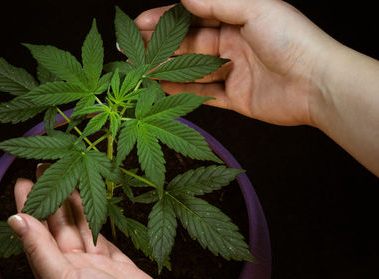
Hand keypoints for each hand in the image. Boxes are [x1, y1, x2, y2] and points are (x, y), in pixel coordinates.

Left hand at [7, 164, 153, 278]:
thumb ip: (40, 250)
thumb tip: (16, 220)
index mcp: (53, 272)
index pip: (35, 233)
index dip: (29, 206)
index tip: (24, 182)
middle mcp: (71, 267)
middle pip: (57, 226)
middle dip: (51, 196)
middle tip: (46, 167)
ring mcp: (95, 265)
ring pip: (82, 226)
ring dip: (74, 201)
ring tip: (68, 174)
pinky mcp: (118, 264)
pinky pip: (104, 235)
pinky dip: (98, 216)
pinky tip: (92, 201)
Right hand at [136, 0, 378, 174]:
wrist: (317, 83)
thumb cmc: (292, 40)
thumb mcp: (254, 8)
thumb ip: (217, 2)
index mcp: (238, 19)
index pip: (194, 17)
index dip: (166, 19)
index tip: (140, 23)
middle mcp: (234, 44)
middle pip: (189, 43)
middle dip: (160, 44)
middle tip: (132, 48)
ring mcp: (234, 72)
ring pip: (193, 69)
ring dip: (167, 68)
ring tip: (140, 69)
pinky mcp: (236, 97)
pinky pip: (204, 94)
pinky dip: (184, 92)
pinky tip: (163, 88)